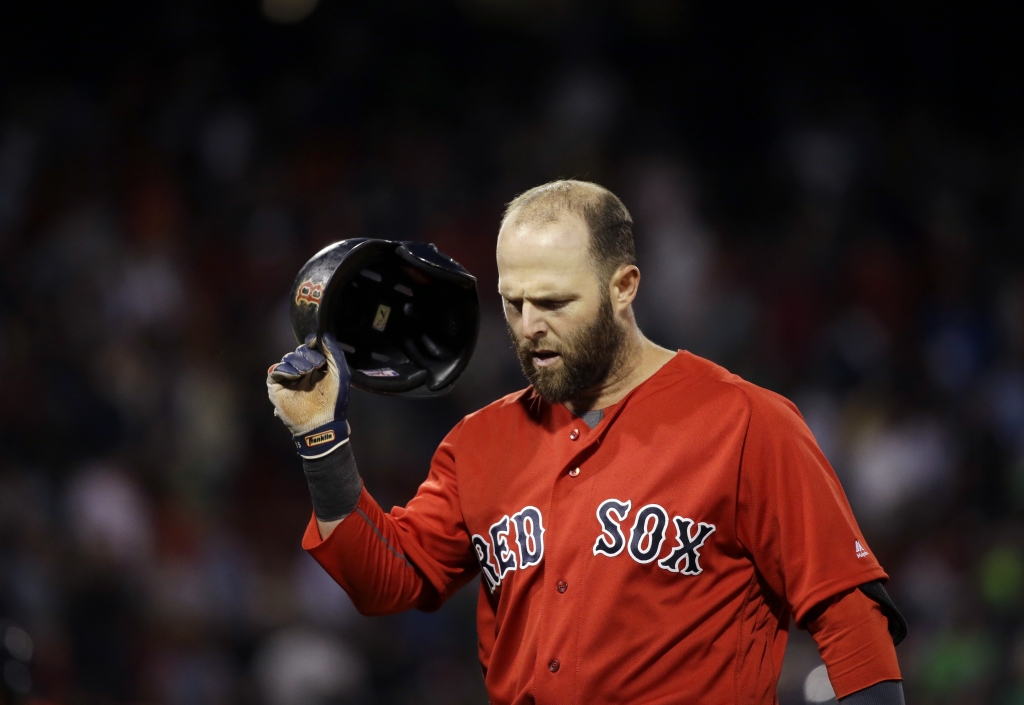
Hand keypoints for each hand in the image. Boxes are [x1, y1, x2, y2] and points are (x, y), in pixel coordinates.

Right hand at [267, 333, 350, 457]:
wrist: (322, 421)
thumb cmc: (334, 399)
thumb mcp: (339, 372)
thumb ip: (334, 352)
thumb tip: (323, 335)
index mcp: (316, 368)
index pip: (310, 348)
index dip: (312, 343)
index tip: (315, 342)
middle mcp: (302, 372)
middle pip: (299, 351)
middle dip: (306, 354)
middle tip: (315, 365)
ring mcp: (289, 379)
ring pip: (287, 359)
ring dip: (297, 362)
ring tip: (306, 372)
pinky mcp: (276, 386)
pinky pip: (275, 370)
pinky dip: (285, 369)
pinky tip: (295, 375)